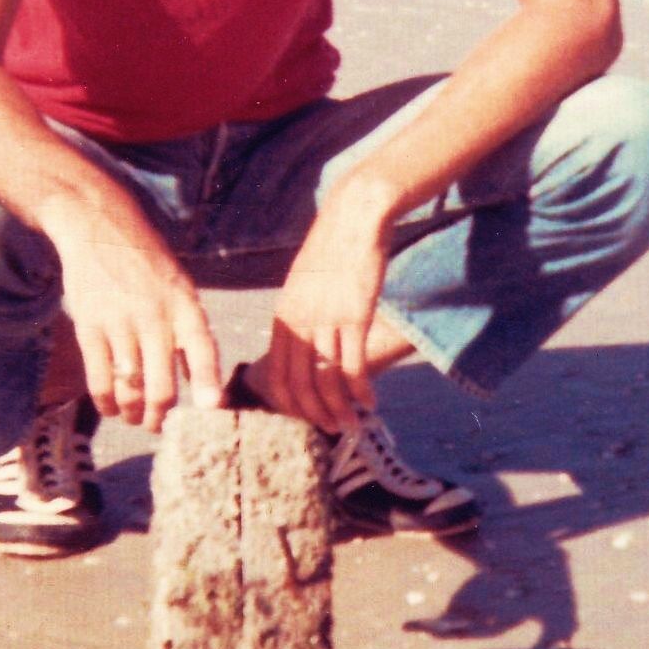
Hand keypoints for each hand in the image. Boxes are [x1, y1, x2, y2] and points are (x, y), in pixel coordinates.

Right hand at [48, 200, 222, 431]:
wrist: (101, 231)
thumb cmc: (150, 268)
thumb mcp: (182, 292)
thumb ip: (192, 338)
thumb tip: (204, 387)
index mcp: (186, 307)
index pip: (203, 350)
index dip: (208, 384)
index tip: (212, 411)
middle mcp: (155, 318)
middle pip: (161, 385)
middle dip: (162, 417)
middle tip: (161, 427)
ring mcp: (120, 324)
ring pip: (129, 388)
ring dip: (134, 413)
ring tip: (137, 420)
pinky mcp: (89, 328)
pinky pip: (99, 378)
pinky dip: (106, 402)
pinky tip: (112, 409)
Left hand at [264, 197, 388, 431]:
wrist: (355, 219)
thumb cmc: (334, 248)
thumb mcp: (304, 282)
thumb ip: (301, 313)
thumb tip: (305, 341)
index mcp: (283, 316)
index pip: (277, 374)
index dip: (291, 404)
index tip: (307, 417)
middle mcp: (299, 323)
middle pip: (299, 385)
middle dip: (315, 414)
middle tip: (332, 429)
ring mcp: (326, 321)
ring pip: (326, 381)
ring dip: (340, 409)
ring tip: (353, 424)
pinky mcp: (354, 317)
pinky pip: (353, 365)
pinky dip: (361, 390)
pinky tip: (371, 402)